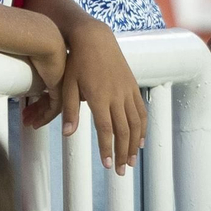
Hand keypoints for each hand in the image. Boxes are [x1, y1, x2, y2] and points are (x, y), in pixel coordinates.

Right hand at [21, 33, 68, 128]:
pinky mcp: (61, 87)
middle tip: (26, 116)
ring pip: (53, 103)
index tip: (27, 102)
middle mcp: (59, 71)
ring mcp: (62, 79)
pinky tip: (37, 123)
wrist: (42, 36)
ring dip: (39, 114)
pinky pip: (55, 107)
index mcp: (52, 59)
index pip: (45, 82)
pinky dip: (45, 117)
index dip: (36, 94)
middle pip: (49, 94)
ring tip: (29, 122)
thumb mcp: (21, 46)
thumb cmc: (28, 34)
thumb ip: (12, 52)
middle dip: (37, 108)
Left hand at [63, 22, 147, 174]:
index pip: (106, 129)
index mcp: (99, 97)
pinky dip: (143, 128)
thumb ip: (70, 110)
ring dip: (134, 145)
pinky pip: (141, 111)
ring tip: (131, 162)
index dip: (107, 148)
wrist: (95, 38)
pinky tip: (140, 141)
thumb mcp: (68, 85)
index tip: (108, 165)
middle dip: (123, 153)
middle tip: (121, 171)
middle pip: (124, 130)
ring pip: (136, 123)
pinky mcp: (133, 86)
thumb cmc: (77, 62)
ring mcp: (127, 91)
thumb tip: (68, 134)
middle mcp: (116, 96)